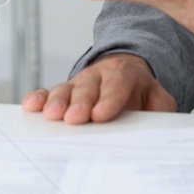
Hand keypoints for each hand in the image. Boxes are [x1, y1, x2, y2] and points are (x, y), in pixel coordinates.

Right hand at [22, 53, 176, 122]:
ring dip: (57, 101)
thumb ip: (161, 106)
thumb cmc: (139, 90)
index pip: (116, 85)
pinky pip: (49, 92)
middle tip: (75, 117)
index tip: (100, 115)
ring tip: (52, 115)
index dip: (108, 99)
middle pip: (87, 87)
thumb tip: (158, 120)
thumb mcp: (157, 96)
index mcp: (124, 73)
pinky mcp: (65, 91)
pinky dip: (40, 98)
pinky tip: (32, 105)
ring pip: (66, 89)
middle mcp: (98, 76)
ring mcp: (79, 83)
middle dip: (80, 102)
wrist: (125, 74)